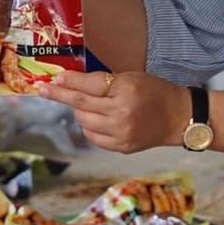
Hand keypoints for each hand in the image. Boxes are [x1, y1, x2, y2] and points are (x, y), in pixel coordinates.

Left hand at [37, 70, 191, 153]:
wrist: (179, 117)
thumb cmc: (156, 91)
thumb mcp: (132, 77)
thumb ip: (104, 81)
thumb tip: (70, 82)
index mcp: (125, 90)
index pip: (89, 85)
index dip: (69, 81)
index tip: (53, 79)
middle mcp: (121, 113)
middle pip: (81, 104)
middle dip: (60, 95)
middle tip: (44, 90)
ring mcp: (120, 133)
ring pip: (83, 122)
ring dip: (78, 112)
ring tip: (84, 105)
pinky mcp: (121, 147)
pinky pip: (93, 137)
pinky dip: (89, 127)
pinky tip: (96, 120)